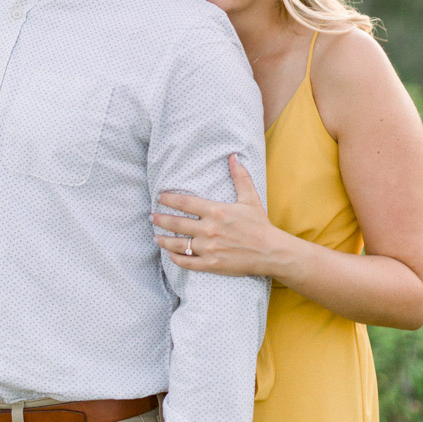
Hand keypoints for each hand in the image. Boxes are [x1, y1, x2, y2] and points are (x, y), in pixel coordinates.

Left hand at [152, 155, 278, 276]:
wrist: (270, 252)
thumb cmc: (259, 224)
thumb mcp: (250, 198)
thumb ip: (240, 176)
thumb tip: (233, 156)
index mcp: (216, 211)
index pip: (185, 203)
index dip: (169, 200)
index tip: (160, 198)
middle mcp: (209, 230)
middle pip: (176, 224)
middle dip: (161, 219)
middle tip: (151, 217)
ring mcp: (208, 249)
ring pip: (178, 244)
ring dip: (164, 240)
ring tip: (155, 236)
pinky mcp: (211, 265)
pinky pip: (187, 262)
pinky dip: (176, 258)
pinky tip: (170, 254)